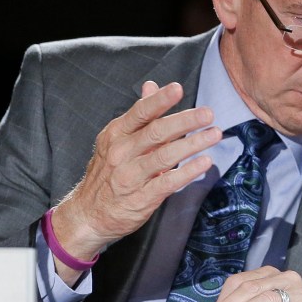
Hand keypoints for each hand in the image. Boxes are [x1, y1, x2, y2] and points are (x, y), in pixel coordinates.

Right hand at [50, 81, 219, 281]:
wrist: (87, 215)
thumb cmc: (108, 173)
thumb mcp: (117, 140)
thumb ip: (140, 115)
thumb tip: (152, 86)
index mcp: (116, 134)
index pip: (139, 113)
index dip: (159, 100)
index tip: (177, 88)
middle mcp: (121, 153)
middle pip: (156, 132)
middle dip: (184, 121)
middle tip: (208, 114)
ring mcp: (130, 176)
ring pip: (164, 156)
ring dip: (192, 144)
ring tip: (214, 134)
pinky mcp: (140, 198)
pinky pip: (167, 183)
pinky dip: (187, 172)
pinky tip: (205, 163)